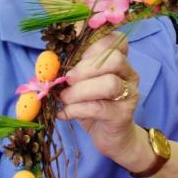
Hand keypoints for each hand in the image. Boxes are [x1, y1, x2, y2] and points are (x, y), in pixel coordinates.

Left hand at [58, 32, 140, 159]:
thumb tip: (47, 62)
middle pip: (114, 59)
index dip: (94, 42)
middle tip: (67, 80)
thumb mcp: (81, 83)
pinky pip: (99, 108)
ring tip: (65, 98)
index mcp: (120, 60)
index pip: (116, 40)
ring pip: (110, 83)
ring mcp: (129, 95)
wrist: (112, 138)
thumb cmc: (94, 106)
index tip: (74, 54)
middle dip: (85, 68)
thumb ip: (71, 69)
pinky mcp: (123, 115)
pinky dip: (76, 109)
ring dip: (80, 90)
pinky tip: (64, 113)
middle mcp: (129, 74)